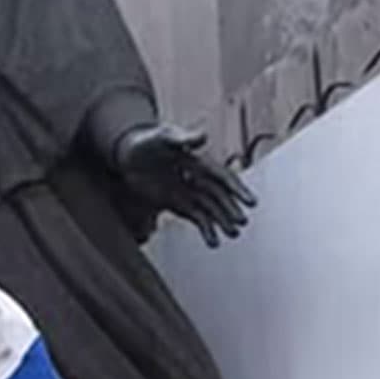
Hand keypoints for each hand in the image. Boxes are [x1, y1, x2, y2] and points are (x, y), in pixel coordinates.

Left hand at [110, 123, 257, 248]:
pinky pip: (196, 218)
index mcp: (200, 161)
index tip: (250, 202)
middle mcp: (198, 178)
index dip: (237, 189)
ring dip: (222, 221)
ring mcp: (189, 192)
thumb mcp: (163, 137)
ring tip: (232, 234)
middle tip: (242, 222)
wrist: (128, 155)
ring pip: (211, 209)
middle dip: (231, 208)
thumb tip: (204, 136)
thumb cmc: (147, 141)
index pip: (223, 177)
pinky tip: (213, 243)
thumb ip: (183, 138)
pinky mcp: (178, 204)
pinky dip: (206, 230)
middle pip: (219, 196)